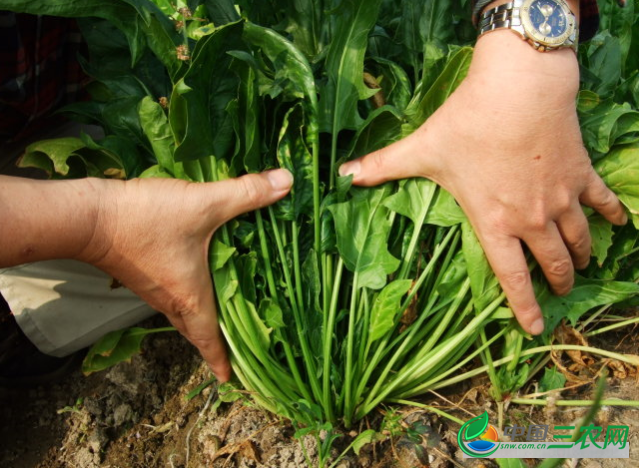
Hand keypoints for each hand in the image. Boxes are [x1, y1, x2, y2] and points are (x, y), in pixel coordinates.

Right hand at [81, 170, 292, 380]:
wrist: (88, 217)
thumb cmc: (146, 219)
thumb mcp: (204, 204)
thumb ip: (246, 193)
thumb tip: (288, 182)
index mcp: (190, 297)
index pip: (209, 339)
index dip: (221, 360)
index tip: (231, 378)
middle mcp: (170, 300)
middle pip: (195, 329)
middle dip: (215, 341)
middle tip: (236, 346)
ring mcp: (152, 289)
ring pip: (182, 312)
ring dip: (201, 317)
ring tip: (223, 314)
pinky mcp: (142, 273)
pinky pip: (171, 294)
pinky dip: (188, 295)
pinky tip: (199, 275)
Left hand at [339, 32, 626, 334]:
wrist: (519, 87)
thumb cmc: (468, 123)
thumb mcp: (422, 149)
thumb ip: (383, 166)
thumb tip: (343, 174)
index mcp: (494, 222)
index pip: (511, 277)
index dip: (522, 307)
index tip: (535, 330)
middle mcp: (533, 219)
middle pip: (553, 263)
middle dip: (558, 282)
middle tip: (559, 292)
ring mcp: (562, 198)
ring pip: (580, 240)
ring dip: (582, 257)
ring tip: (582, 265)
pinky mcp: (581, 173)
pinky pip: (604, 201)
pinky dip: (614, 214)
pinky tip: (621, 224)